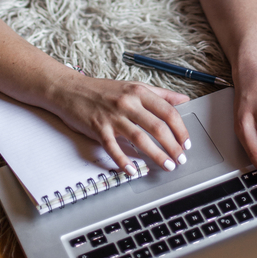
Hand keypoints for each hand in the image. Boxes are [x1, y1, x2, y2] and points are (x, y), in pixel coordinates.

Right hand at [49, 73, 190, 173]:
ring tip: (167, 165)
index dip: (180, 129)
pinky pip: (113, 148)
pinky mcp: (98, 128)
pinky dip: (124, 161)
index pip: (167, 111)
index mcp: (138, 92)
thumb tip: (183, 100)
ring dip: (156, 155)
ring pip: (140, 139)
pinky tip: (134, 171)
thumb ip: (159, 94)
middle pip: (157, 127)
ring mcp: (112, 116)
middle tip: (181, 159)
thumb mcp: (133, 86)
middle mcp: (127, 103)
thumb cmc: (102, 90)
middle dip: (173, 146)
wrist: (70, 90)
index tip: (186, 142)